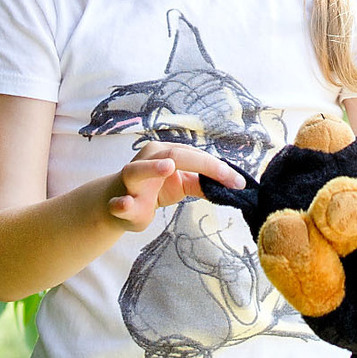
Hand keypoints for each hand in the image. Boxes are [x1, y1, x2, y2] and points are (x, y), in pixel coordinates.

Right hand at [106, 142, 244, 232]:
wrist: (117, 205)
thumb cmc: (152, 189)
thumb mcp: (181, 184)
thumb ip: (202, 183)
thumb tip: (232, 185)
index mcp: (163, 152)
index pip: (194, 155)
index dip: (217, 167)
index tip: (238, 182)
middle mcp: (145, 160)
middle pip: (174, 154)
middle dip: (202, 164)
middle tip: (224, 175)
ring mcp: (130, 181)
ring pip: (138, 170)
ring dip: (152, 168)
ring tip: (168, 167)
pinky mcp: (119, 203)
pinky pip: (119, 203)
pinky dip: (121, 204)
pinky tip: (125, 203)